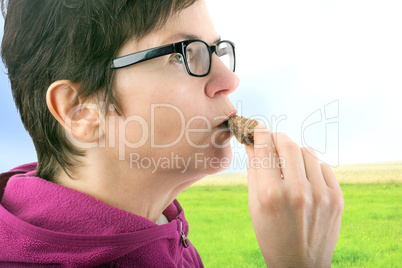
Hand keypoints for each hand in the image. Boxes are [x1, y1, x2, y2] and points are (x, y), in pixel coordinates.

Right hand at [246, 125, 343, 266]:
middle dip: (278, 137)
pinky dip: (311, 166)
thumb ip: (254, 171)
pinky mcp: (336, 198)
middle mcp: (297, 191)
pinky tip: (305, 178)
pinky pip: (323, 166)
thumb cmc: (270, 234)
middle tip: (273, 139)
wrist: (300, 264)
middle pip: (288, 145)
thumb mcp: (254, 205)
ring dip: (295, 153)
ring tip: (289, 164)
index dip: (260, 134)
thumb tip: (252, 144)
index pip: (264, 149)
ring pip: (307, 152)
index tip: (259, 128)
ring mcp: (320, 195)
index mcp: (270, 194)